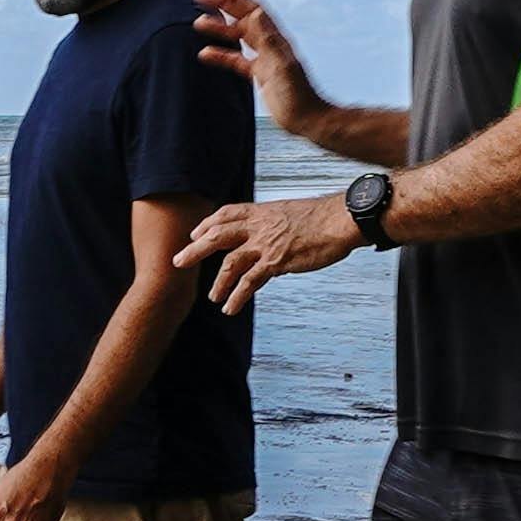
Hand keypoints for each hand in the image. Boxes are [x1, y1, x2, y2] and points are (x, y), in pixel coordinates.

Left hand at [179, 189, 364, 309]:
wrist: (341, 220)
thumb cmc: (325, 218)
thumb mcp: (294, 214)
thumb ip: (279, 224)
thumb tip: (277, 235)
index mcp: (263, 212)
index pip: (227, 214)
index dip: (208, 223)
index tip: (196, 233)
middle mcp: (259, 226)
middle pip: (217, 235)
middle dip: (195, 249)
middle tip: (179, 262)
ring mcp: (266, 244)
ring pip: (230, 263)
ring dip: (218, 283)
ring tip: (213, 298)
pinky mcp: (276, 261)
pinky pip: (250, 282)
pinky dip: (237, 296)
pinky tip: (231, 308)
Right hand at [195, 0, 317, 131]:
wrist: (306, 118)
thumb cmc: (298, 94)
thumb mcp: (281, 65)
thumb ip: (268, 40)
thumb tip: (256, 12)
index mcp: (276, 39)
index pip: (254, 10)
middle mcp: (270, 44)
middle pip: (243, 19)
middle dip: (223, 6)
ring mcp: (264, 58)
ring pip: (238, 37)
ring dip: (219, 28)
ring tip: (198, 23)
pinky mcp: (258, 74)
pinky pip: (236, 60)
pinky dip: (221, 55)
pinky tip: (205, 54)